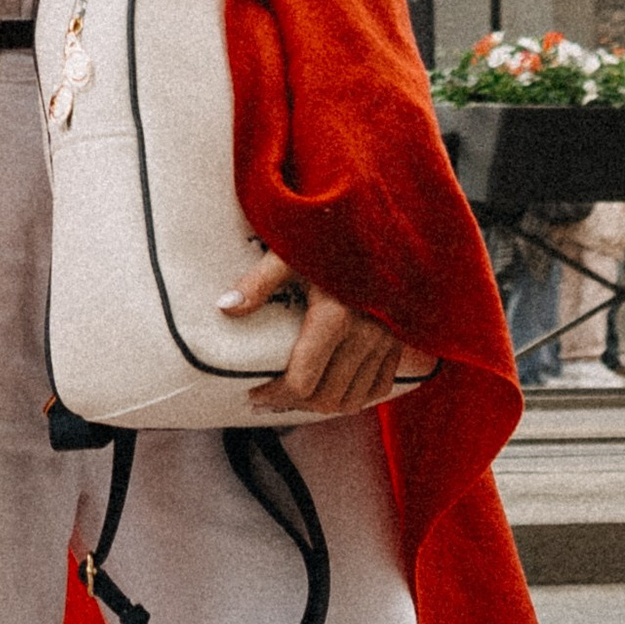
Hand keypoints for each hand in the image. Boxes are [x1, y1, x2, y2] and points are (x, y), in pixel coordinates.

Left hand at [220, 248, 429, 419]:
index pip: (302, 382)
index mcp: (335, 316)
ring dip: (324, 404)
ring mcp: (387, 339)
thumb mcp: (290, 252)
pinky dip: (357, 395)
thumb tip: (225, 308)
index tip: (254, 392)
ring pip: (354, 398)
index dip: (274, 395)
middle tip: (270, 396)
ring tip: (298, 395)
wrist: (381, 219)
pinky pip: (380, 386)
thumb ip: (258, 282)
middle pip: (327, 397)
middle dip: (295, 404)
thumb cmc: (330, 233)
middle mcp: (365, 334)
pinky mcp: (399, 338)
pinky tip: (335, 387)